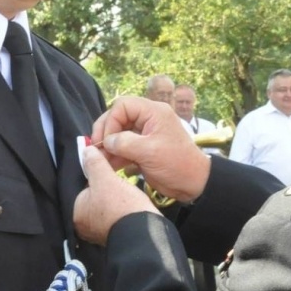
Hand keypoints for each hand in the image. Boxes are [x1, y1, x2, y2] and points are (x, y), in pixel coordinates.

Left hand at [74, 145, 157, 244]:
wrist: (144, 232)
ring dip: (115, 197)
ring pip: (106, 206)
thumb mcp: (105, 178)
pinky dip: (121, 208)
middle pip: (94, 197)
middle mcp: (84, 226)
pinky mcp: (115, 234)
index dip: (96, 176)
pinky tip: (129, 201)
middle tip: (118, 180)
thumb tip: (86, 151)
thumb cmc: (120, 205)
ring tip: (126, 191)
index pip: (82, 188)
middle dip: (106, 187)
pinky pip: (115, 215)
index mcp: (75, 214)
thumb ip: (94, 163)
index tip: (107, 170)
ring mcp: (100, 232)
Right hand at [90, 96, 210, 201]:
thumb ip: (124, 143)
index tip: (105, 140)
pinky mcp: (142, 149)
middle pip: (117, 118)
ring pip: (118, 133)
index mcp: (153, 112)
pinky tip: (108, 165)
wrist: (194, 184)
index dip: (110, 121)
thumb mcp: (149, 152)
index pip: (122, 106)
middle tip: (96, 148)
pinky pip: (123, 147)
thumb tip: (106, 142)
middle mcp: (148, 120)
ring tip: (100, 160)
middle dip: (105, 133)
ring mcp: (144, 134)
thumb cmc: (177, 164)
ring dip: (108, 146)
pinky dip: (115, 155)